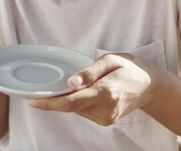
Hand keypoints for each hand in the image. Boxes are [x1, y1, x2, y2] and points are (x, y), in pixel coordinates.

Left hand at [28, 53, 155, 125]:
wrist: (148, 86)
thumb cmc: (129, 68)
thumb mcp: (110, 60)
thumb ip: (90, 71)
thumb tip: (71, 82)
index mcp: (107, 92)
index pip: (72, 102)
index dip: (50, 103)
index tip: (32, 101)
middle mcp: (106, 109)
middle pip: (71, 106)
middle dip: (58, 97)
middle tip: (51, 85)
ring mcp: (106, 118)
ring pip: (76, 110)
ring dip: (70, 98)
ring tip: (83, 83)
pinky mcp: (105, 121)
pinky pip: (83, 112)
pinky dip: (79, 102)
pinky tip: (87, 92)